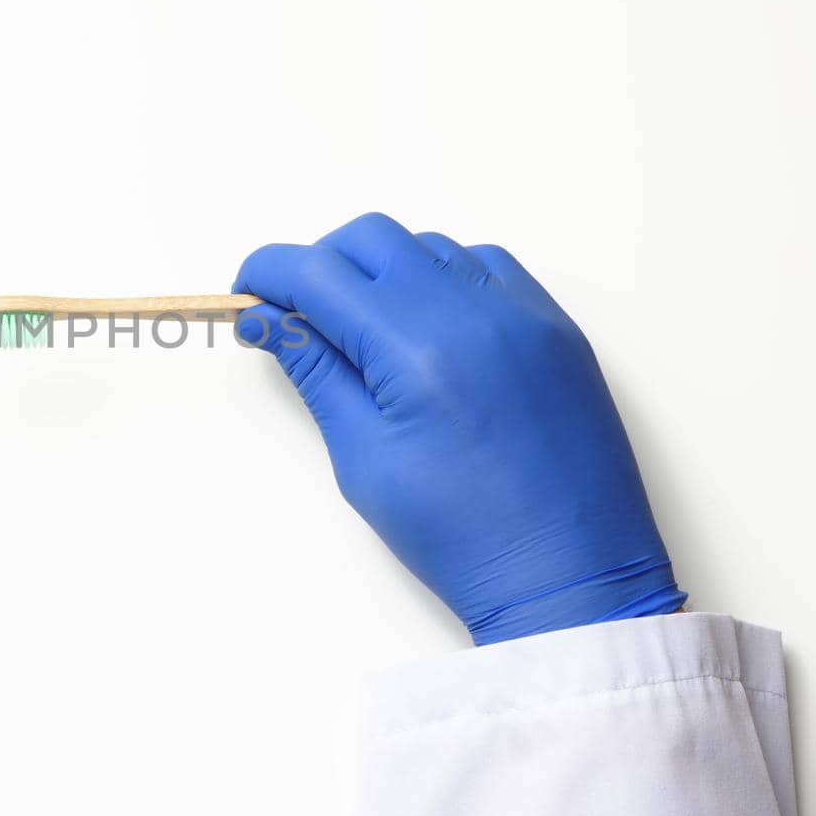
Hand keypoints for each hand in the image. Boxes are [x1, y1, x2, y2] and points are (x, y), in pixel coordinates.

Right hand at [234, 213, 683, 644]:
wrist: (570, 576)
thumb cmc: (462, 536)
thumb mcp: (364, 456)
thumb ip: (316, 371)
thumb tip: (268, 321)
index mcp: (414, 345)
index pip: (318, 273)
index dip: (268, 275)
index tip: (245, 297)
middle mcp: (473, 310)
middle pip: (371, 239)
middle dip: (320, 264)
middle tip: (296, 315)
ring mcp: (523, 313)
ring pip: (430, 247)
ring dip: (383, 269)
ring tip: (366, 330)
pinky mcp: (557, 328)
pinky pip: (488, 266)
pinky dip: (445, 277)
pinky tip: (430, 326)